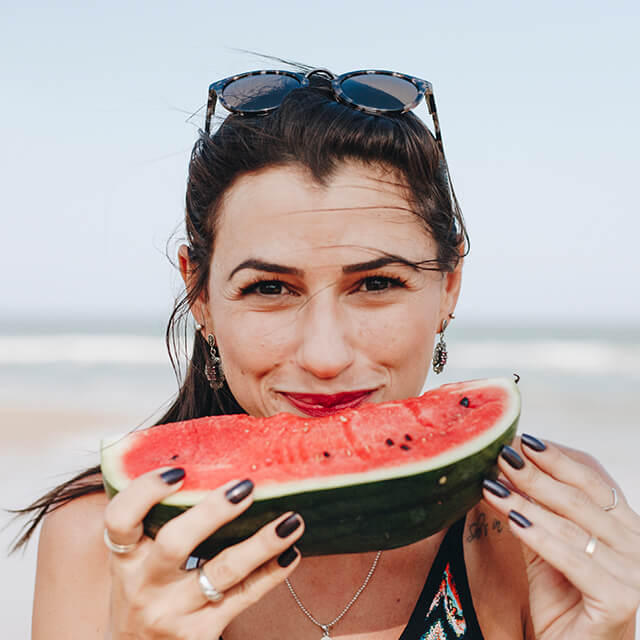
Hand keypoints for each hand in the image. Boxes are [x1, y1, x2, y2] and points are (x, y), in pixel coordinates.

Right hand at [103, 467, 302, 638]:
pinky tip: (291, 553)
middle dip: (213, 512)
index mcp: (125, 557)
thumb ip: (158, 522)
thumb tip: (204, 464)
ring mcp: (172, 613)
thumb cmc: (145, 592)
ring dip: (261, 543)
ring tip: (292, 520)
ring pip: (222, 572)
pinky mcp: (199, 635)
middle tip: (247, 486)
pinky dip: (270, 574)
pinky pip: (243, 598)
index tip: (179, 471)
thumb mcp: (137, 561)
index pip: (120, 518)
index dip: (146, 491)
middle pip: (176, 543)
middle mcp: (143, 585)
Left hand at [482, 436, 639, 639]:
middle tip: (501, 453)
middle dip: (535, 474)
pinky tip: (513, 520)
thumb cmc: (562, 603)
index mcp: (626, 528)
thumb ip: (533, 513)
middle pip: (580, 499)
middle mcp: (638, 546)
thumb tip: (503, 471)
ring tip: (492, 482)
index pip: (592, 483)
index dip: (556, 460)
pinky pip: (573, 560)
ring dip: (526, 501)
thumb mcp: (545, 549)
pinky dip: (540, 538)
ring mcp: (635, 574)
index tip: (522, 440)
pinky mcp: (621, 600)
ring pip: (571, 526)